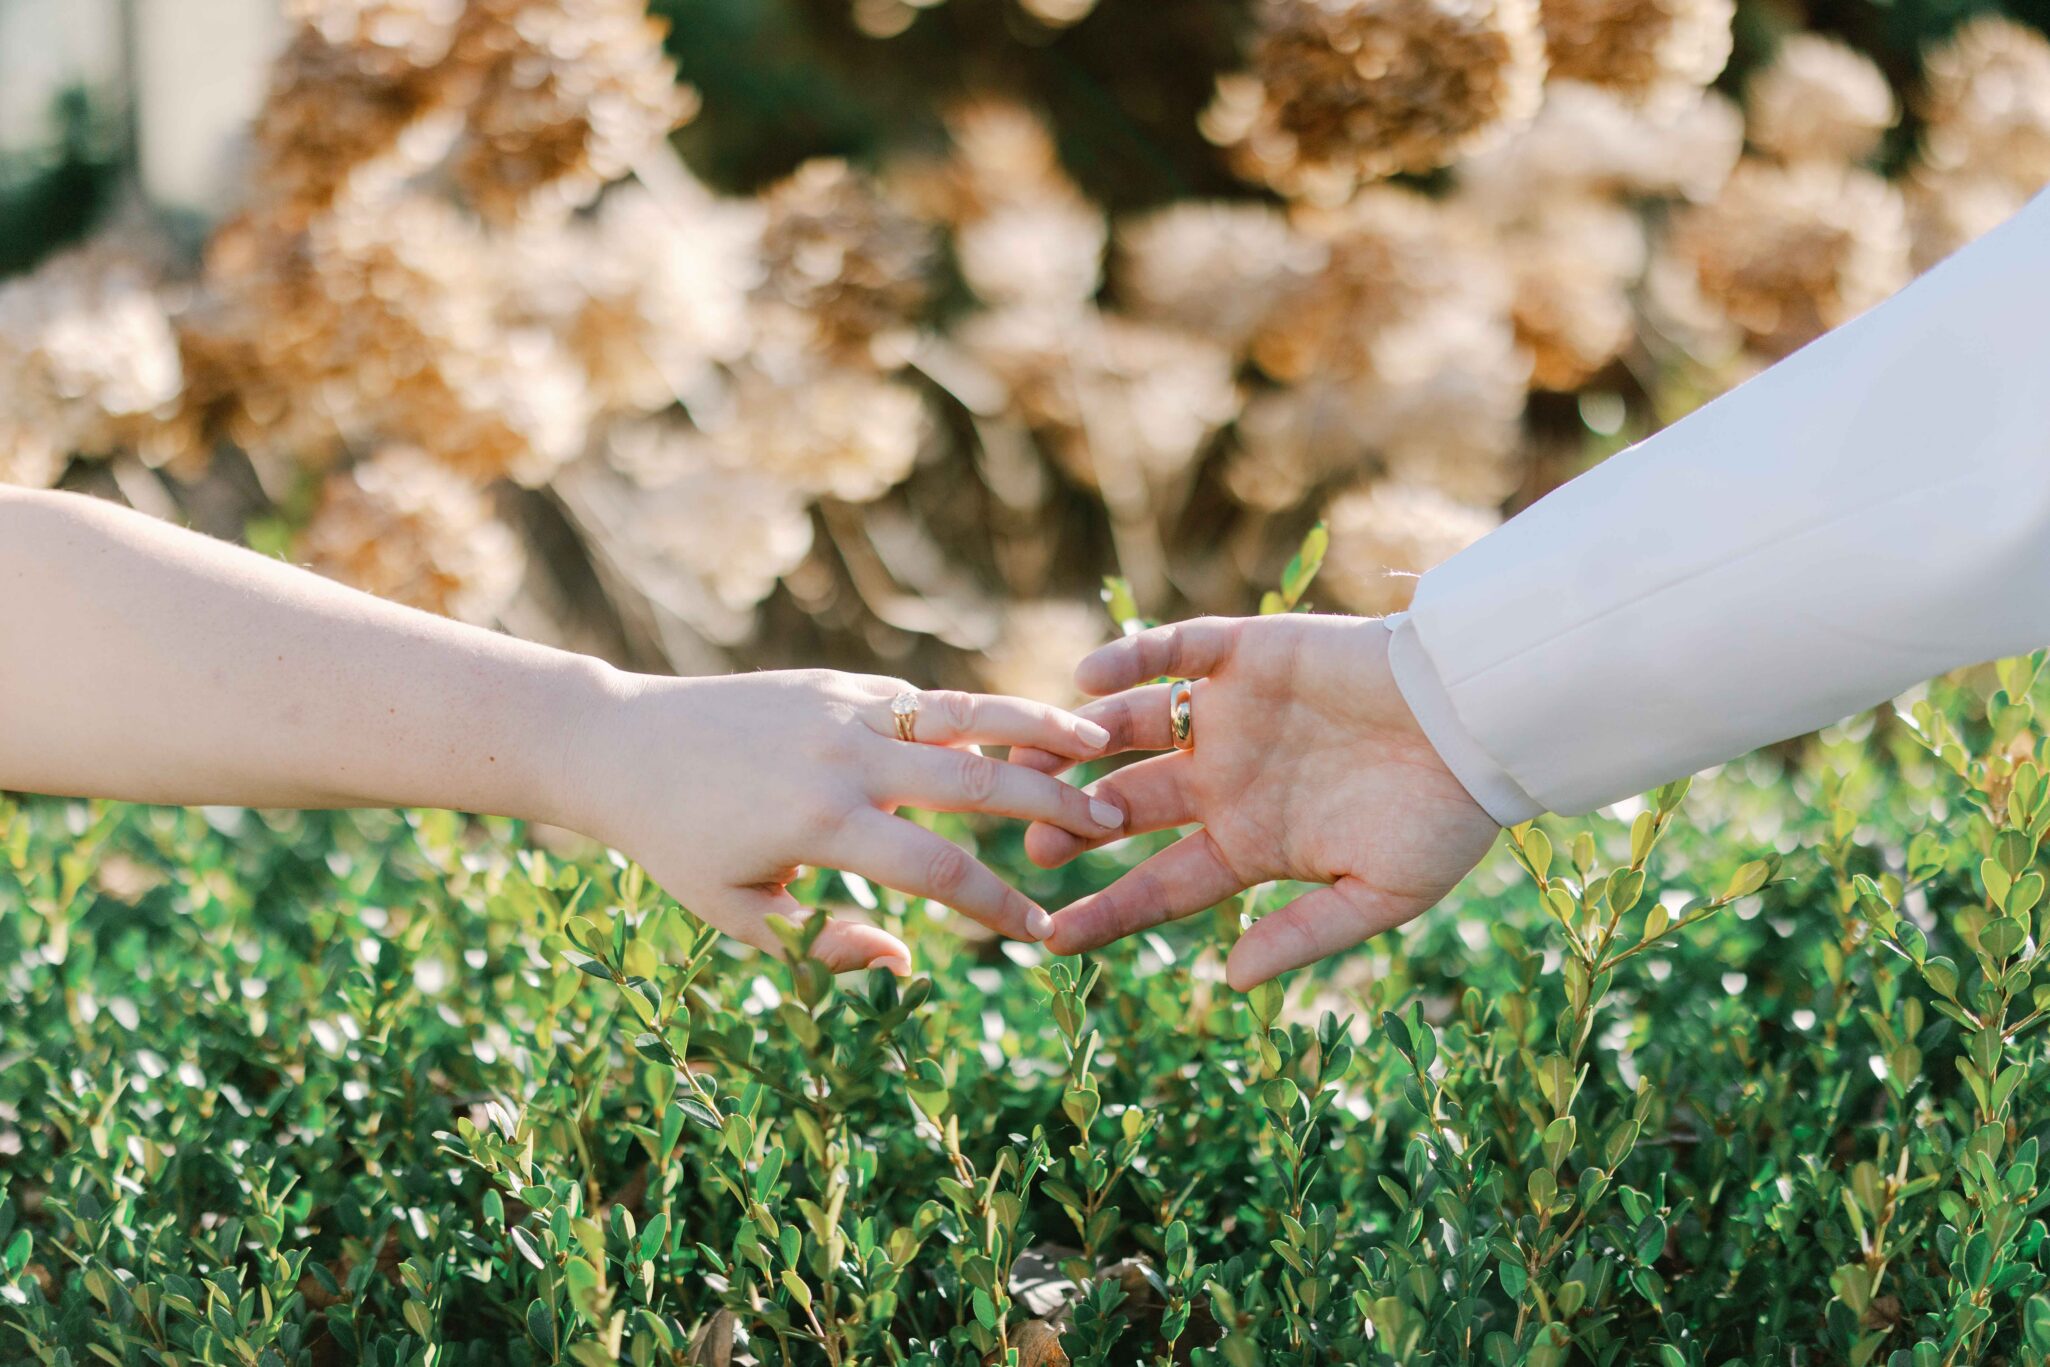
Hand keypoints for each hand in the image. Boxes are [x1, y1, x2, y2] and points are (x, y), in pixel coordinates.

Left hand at [571, 669, 1124, 972]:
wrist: (620, 743)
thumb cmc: (676, 843)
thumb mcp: (737, 913)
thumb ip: (824, 944)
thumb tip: (904, 959)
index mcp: (824, 824)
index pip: (940, 869)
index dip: (998, 906)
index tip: (1043, 931)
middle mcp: (846, 759)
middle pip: (978, 781)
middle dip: (1053, 805)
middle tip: (1110, 824)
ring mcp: (845, 709)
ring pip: (963, 714)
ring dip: (1036, 728)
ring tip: (1098, 741)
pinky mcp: (836, 681)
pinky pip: (918, 700)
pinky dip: (972, 714)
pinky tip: (1015, 734)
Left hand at [1013, 614, 1499, 988]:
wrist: (1486, 722)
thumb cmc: (1446, 817)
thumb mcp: (1380, 896)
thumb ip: (1303, 934)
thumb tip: (1229, 981)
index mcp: (1251, 843)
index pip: (1160, 886)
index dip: (1106, 913)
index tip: (1049, 940)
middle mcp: (1225, 780)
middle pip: (1123, 806)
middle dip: (1071, 826)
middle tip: (1030, 845)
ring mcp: (1229, 715)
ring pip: (1127, 729)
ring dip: (1075, 745)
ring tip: (1027, 762)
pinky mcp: (1245, 653)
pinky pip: (1171, 651)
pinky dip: (1127, 658)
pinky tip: (1087, 679)